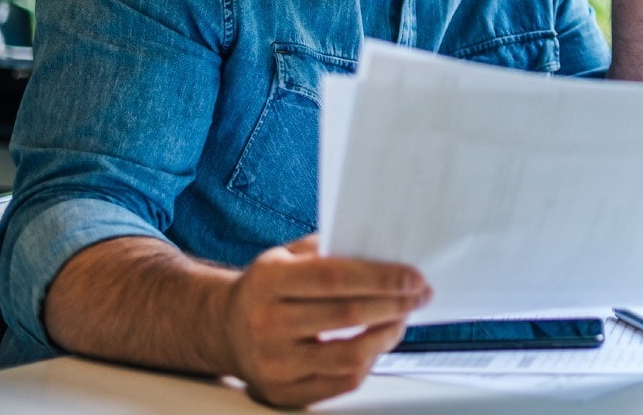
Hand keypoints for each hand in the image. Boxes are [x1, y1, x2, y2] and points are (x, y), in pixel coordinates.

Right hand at [222, 236, 430, 407]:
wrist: (222, 329)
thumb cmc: (266, 289)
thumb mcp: (286, 256)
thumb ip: (329, 251)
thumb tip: (385, 252)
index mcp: (268, 282)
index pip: (336, 277)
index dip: (382, 278)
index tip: (414, 277)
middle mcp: (266, 324)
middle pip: (348, 315)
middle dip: (395, 304)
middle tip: (419, 295)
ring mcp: (273, 363)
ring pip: (350, 356)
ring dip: (387, 335)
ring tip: (401, 319)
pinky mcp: (282, 392)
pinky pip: (342, 382)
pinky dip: (370, 361)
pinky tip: (377, 343)